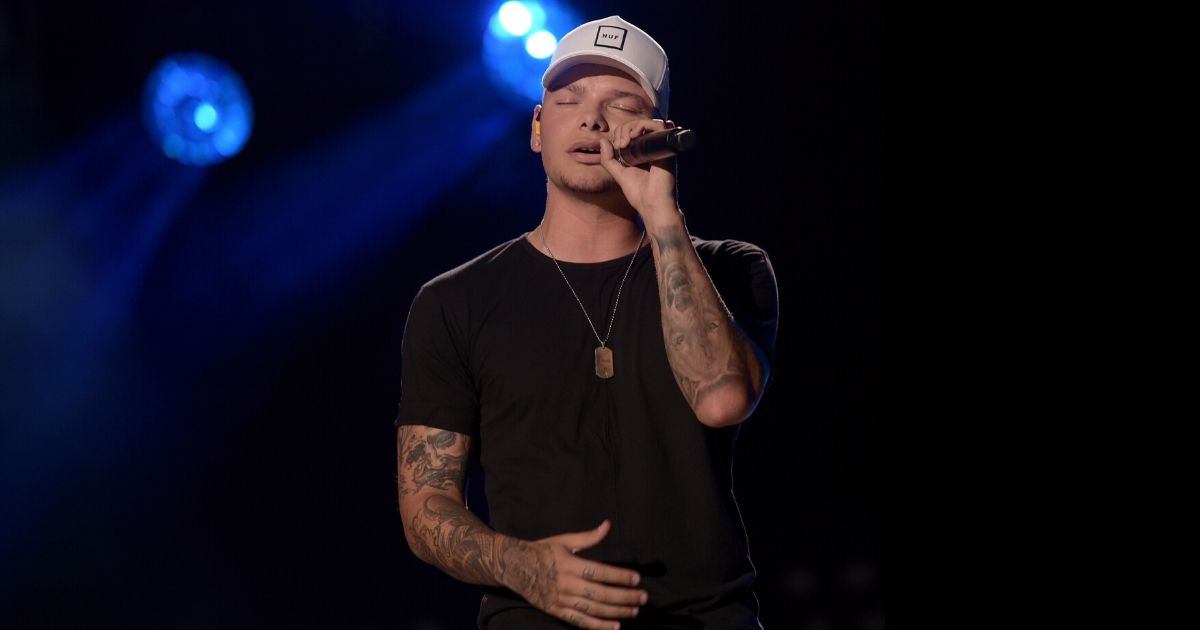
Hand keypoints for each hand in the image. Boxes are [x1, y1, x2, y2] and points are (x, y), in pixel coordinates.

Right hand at [503, 519, 647, 628]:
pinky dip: (598, 626)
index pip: (600, 572)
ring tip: (634, 611)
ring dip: (616, 612)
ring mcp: (561, 600)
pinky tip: (615, 627)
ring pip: (593, 610)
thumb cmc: (542, 551)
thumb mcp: (564, 540)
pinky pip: (580, 622)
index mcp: (569, 564)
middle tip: (643, 598)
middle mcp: (566, 584)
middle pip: (600, 594)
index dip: (620, 576)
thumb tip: (608, 525)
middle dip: (624, 597)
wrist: (514, 567)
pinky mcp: (557, 611)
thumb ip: (588, 537)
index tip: (637, 578)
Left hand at [598, 118, 678, 219]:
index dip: (620, 133)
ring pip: (647, 123)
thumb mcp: (618, 174)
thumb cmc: (639, 193)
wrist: (652, 205)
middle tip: (620, 144)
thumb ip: (608, 159)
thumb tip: (602, 141)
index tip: (616, 147)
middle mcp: (652, 148)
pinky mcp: (666, 147)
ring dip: (632, 127)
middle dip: (624, 129)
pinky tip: (635, 136)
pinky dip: (644, 126)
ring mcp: (659, 147)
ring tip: (625, 141)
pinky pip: (658, 126)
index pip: (631, 132)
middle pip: (638, 125)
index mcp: (642, 153)